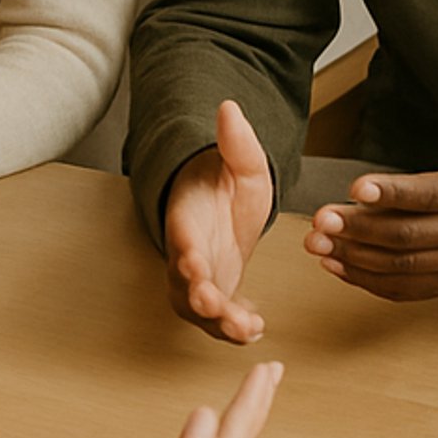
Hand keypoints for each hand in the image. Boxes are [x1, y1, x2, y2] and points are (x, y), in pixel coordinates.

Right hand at [163, 101, 272, 343]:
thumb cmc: (224, 186)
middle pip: (182, 281)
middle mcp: (187, 254)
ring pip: (197, 308)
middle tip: (213, 307)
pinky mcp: (214, 294)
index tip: (192, 262)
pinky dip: (233, 328)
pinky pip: (217, 319)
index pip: (180, 237)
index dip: (184, 252)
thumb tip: (229, 107)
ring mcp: (197, 279)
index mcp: (187, 220)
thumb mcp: (240, 162)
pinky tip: (256, 329)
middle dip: (197, 297)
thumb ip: (236, 142)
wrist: (219, 207)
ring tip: (246, 329)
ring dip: (217, 322)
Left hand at [303, 22, 437, 300]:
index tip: (356, 186)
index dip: (396, 193)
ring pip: (405, 267)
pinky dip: (369, 281)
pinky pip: (409, 288)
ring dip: (357, 257)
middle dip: (363, 229)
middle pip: (413, 237)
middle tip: (319, 216)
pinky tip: (335, 263)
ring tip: (315, 240)